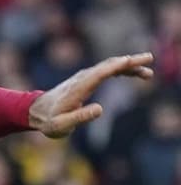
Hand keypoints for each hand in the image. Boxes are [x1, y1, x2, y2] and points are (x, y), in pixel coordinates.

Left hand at [28, 52, 153, 137]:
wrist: (35, 112)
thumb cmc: (49, 121)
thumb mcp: (62, 125)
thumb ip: (80, 117)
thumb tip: (101, 109)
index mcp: (77, 89)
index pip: (98, 74)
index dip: (115, 66)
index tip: (130, 60)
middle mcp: (81, 79)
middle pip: (107, 66)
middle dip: (129, 62)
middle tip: (150, 59)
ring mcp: (83, 78)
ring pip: (108, 67)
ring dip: (128, 66)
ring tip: (148, 72)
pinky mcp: (85, 80)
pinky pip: (106, 71)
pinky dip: (121, 69)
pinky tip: (133, 72)